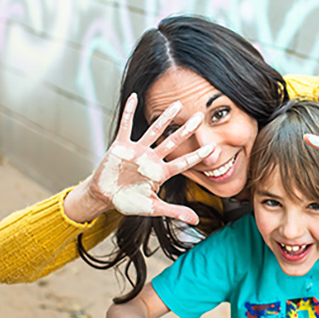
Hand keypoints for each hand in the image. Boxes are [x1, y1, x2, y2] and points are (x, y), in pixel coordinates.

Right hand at [68, 94, 216, 224]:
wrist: (105, 196)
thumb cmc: (128, 201)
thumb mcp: (153, 208)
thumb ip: (174, 211)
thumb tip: (197, 220)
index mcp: (161, 172)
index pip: (183, 163)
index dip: (197, 156)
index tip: (213, 149)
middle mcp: (152, 158)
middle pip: (172, 141)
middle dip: (186, 130)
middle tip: (200, 116)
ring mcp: (138, 151)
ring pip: (154, 131)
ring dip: (164, 118)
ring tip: (176, 104)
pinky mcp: (121, 146)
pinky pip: (126, 126)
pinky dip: (130, 112)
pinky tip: (135, 97)